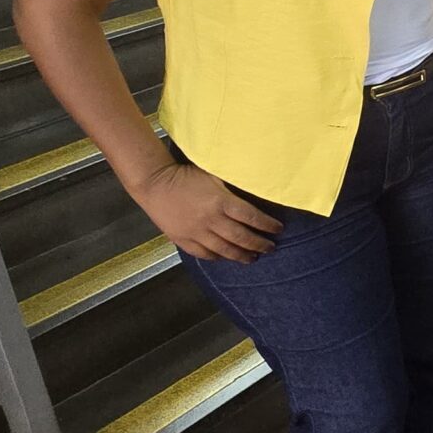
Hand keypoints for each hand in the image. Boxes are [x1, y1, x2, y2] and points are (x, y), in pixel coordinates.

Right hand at [132, 160, 281, 262]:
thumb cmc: (185, 175)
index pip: (252, 217)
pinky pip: (204, 254)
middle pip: (242, 237)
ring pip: (225, 250)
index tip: (278, 229)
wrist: (154, 183)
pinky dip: (218, 257)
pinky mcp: (183, 239)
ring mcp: (196, 232)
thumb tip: (256, 187)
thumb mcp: (213, 174)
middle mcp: (211, 219)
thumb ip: (232, 186)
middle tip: (271, 248)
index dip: (268, 225)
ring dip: (242, 255)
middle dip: (259, 244)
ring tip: (253, 258)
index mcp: (221, 201)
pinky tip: (226, 257)